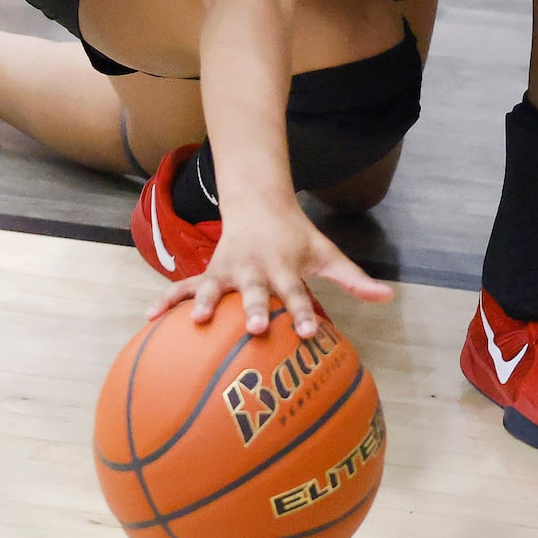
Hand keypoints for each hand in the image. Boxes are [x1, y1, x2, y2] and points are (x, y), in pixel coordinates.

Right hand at [150, 196, 388, 339]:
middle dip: (256, 310)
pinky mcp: (208, 272)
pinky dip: (167, 300)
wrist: (258, 204)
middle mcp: (254, 270)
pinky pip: (183, 287)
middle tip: (257, 329)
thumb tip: (388, 297)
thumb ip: (353, 279)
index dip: (302, 313)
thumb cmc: (296, 237)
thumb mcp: (325, 252)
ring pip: (214, 288)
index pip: (297, 294)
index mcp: (284, 267)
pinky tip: (149, 318)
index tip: (308, 334)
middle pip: (255, 293)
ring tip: (196, 320)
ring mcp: (228, 271)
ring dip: (205, 303)